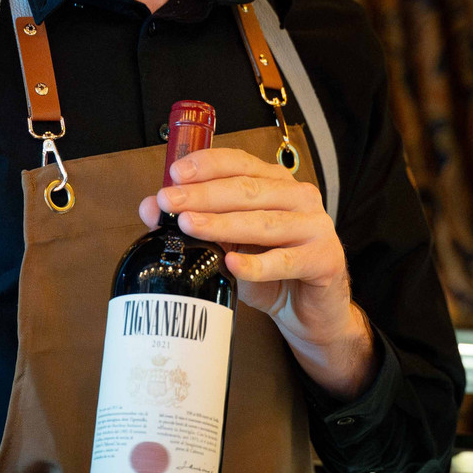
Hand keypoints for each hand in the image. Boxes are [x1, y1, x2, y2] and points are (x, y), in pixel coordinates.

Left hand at [138, 147, 377, 400]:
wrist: (309, 308)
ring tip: (189, 226)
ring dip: (223, 224)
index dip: (207, 165)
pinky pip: (286, 261)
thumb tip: (148, 207)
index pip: (239, 163)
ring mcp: (315, 226)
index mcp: (275, 182)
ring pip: (263, 223)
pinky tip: (232, 265)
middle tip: (169, 202)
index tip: (175, 174)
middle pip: (247, 190)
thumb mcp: (227, 243)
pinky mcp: (324, 259)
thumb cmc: (267, 268)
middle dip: (203, 195)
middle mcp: (299, 196)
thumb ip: (194, 221)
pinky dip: (257, 264)